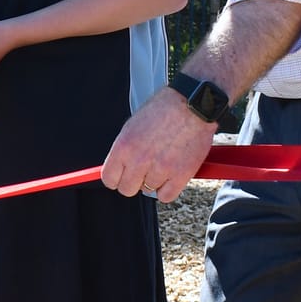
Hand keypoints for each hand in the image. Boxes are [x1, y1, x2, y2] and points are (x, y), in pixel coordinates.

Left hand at [102, 88, 213, 202]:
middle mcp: (139, 160)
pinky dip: (168, 189)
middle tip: (143, 170)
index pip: (109, 179)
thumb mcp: (133, 125)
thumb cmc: (164, 109)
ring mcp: (160, 170)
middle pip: (127, 189)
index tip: (121, 176)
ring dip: (154, 180)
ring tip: (163, 161)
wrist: (192, 105)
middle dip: (133, 181)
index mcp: (124, 146)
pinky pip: (166, 196)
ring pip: (148, 191)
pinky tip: (171, 174)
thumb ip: (124, 149)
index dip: (115, 178)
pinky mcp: (180, 176)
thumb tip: (117, 166)